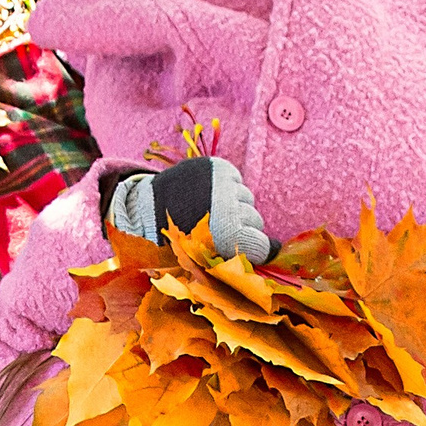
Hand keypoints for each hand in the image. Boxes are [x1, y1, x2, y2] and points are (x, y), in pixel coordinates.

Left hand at [106, 155, 272, 263]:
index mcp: (226, 235)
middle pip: (256, 220)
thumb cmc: (179, 241)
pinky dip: (229, 188)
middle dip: (244, 227)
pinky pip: (237, 181)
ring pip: (247, 199)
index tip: (250, 250)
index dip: (258, 249)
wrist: (151, 210)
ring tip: (214, 211)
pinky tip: (212, 196)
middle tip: (223, 230)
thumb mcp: (207, 257)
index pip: (262, 244)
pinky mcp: (220, 168)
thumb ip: (237, 256)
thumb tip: (274, 252)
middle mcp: (229, 206)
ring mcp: (225, 184)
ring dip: (237, 206)